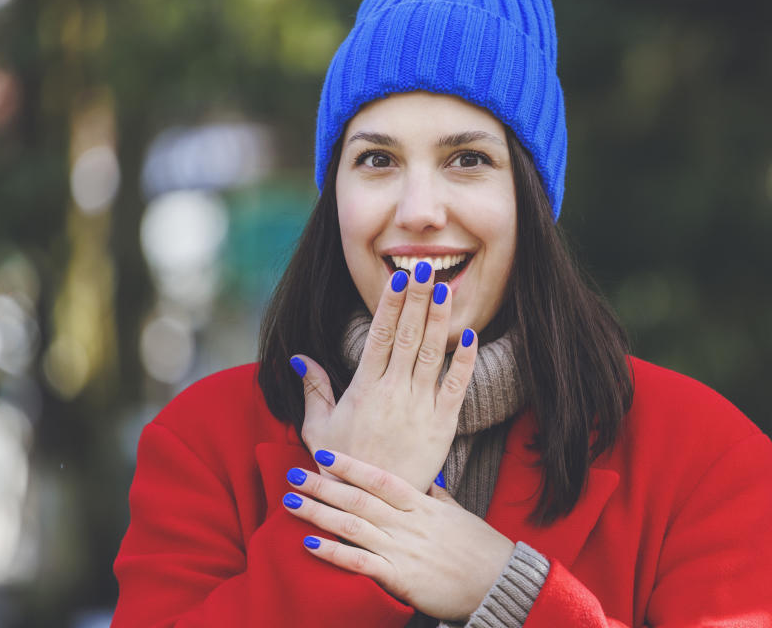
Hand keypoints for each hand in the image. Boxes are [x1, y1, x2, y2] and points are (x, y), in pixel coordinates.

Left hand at [282, 450, 514, 620]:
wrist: (499, 582)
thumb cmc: (481, 548)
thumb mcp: (458, 514)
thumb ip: (437, 497)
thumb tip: (426, 481)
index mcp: (422, 504)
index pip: (379, 478)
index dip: (350, 465)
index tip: (325, 453)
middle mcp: (407, 522)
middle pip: (357, 499)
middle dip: (323, 485)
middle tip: (293, 473)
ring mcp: (402, 549)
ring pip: (352, 526)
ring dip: (319, 513)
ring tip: (291, 503)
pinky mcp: (400, 578)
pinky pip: (360, 563)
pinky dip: (333, 554)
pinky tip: (309, 545)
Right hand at [292, 260, 478, 491]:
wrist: (372, 506)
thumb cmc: (342, 467)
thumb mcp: (318, 428)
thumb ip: (314, 390)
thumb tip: (300, 358)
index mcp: (364, 388)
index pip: (378, 336)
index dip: (389, 304)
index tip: (397, 278)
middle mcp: (393, 392)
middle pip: (406, 335)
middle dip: (415, 298)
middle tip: (423, 266)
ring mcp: (420, 407)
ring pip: (430, 354)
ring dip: (437, 319)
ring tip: (443, 288)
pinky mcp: (443, 424)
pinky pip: (456, 386)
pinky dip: (465, 360)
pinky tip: (471, 334)